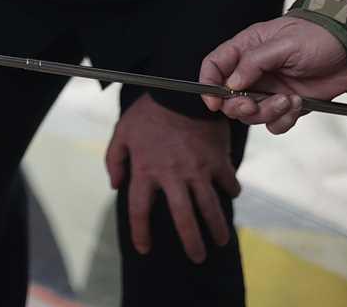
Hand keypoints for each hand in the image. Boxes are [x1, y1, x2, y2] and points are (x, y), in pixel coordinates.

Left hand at [105, 94, 239, 263]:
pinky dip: (232, 190)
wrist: (182, 88)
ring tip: (221, 242)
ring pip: (210, 208)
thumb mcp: (123, 131)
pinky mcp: (218, 159)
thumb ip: (114, 159)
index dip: (140, 233)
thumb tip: (115, 186)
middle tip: (197, 258)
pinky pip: (229, 181)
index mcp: (146, 171)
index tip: (144, 249)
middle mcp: (173, 176)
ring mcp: (198, 169)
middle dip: (191, 242)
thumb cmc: (149, 111)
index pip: (139, 211)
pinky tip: (232, 195)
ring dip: (217, 228)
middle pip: (183, 219)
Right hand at [198, 16, 346, 134]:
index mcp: (248, 47)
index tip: (213, 102)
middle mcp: (256, 70)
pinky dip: (283, 119)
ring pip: (252, 113)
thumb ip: (255, 62)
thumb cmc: (318, 36)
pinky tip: (298, 104)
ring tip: (288, 100)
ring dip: (267, 112)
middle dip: (240, 106)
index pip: (216, 65)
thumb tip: (231, 83)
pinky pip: (274, 122)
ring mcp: (272, 88)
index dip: (208, 83)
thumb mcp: (284, 43)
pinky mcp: (288, 103)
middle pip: (230, 97)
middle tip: (254, 104)